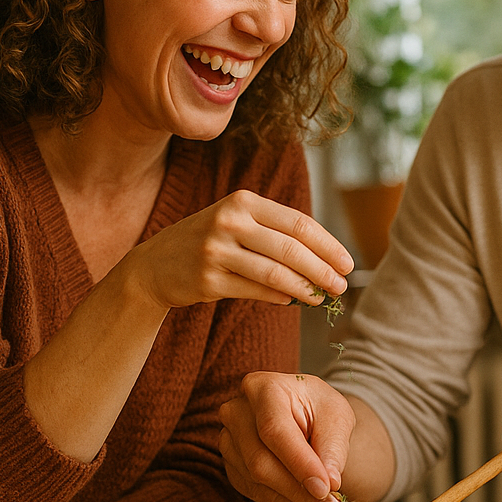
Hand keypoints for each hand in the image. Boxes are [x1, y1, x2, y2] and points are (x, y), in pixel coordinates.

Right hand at [129, 190, 352, 310]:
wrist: (154, 265)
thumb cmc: (209, 242)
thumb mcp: (237, 222)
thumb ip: (275, 232)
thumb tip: (325, 258)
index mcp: (243, 201)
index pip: (298, 223)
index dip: (328, 245)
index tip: (347, 263)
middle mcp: (229, 222)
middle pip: (291, 249)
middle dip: (323, 270)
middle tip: (341, 287)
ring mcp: (216, 251)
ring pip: (275, 274)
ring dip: (305, 289)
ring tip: (322, 298)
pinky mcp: (208, 281)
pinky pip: (255, 291)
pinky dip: (279, 298)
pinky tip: (292, 300)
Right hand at [219, 371, 355, 501]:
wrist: (304, 413)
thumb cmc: (318, 409)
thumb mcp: (337, 417)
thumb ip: (333, 448)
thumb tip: (329, 483)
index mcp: (263, 388)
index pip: (275, 430)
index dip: (300, 463)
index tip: (326, 488)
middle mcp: (237, 412)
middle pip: (260, 461)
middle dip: (300, 491)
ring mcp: (229, 439)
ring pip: (257, 482)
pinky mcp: (232, 464)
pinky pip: (256, 493)